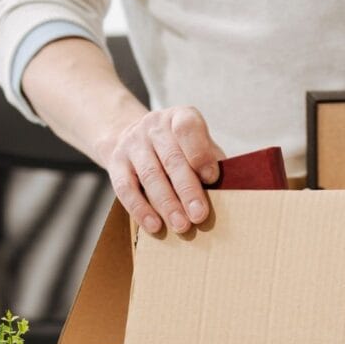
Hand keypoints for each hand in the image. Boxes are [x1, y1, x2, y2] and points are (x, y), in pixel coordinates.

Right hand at [98, 106, 224, 234]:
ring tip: (181, 226)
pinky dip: (141, 209)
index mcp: (180, 117)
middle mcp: (154, 126)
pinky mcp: (115, 161)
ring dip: (167, 204)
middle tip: (199, 215)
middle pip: (171, 159)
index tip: (211, 178)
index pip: (188, 128)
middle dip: (187, 190)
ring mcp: (132, 142)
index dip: (200, 153)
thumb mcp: (198, 144)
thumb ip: (211, 161)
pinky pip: (126, 188)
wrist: (131, 135)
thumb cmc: (179, 147)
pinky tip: (154, 226)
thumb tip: (229, 190)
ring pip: (150, 176)